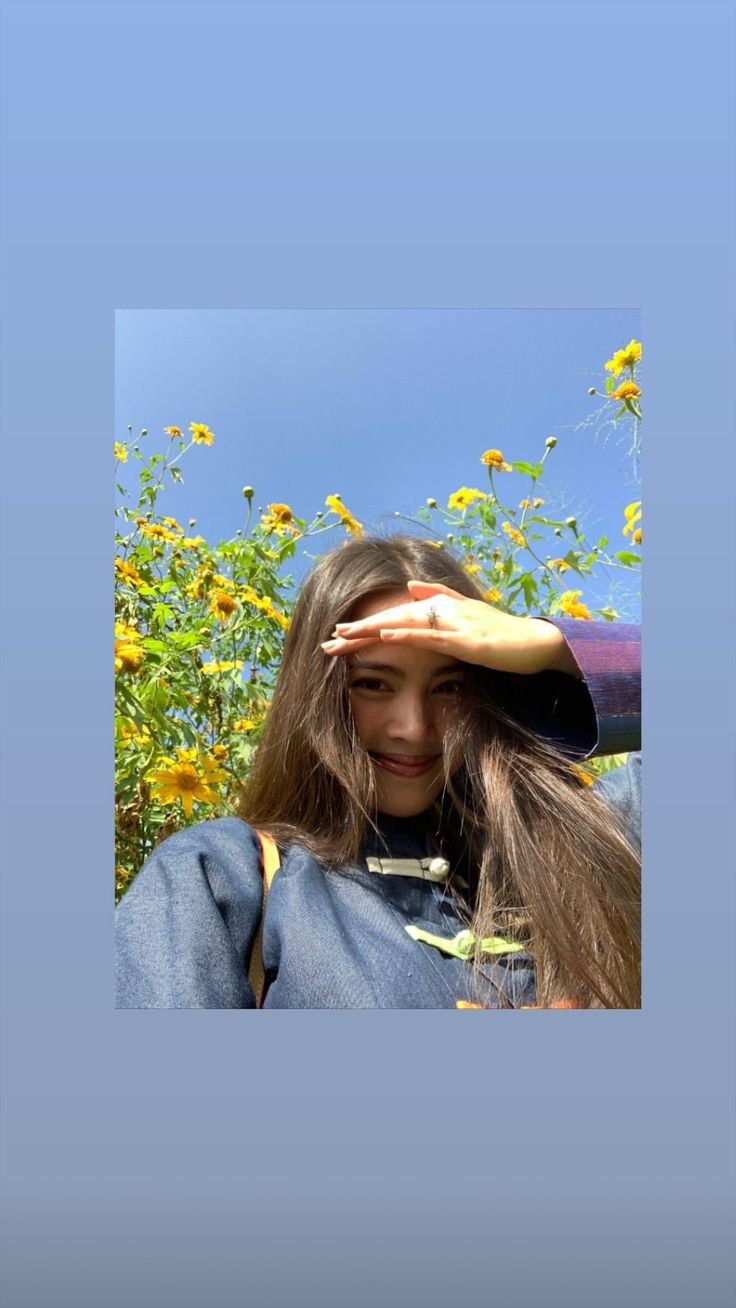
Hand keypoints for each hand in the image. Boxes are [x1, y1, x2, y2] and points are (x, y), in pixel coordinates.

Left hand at [321, 579, 580, 676]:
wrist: (539, 642)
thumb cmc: (503, 632)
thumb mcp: (469, 614)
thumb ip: (441, 598)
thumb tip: (410, 586)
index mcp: (441, 608)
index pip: (395, 617)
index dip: (365, 625)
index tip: (337, 635)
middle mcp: (443, 611)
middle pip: (392, 618)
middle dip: (358, 630)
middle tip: (326, 640)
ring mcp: (456, 624)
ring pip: (404, 625)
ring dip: (372, 630)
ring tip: (342, 636)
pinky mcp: (468, 641)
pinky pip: (431, 636)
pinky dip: (406, 635)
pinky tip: (384, 635)